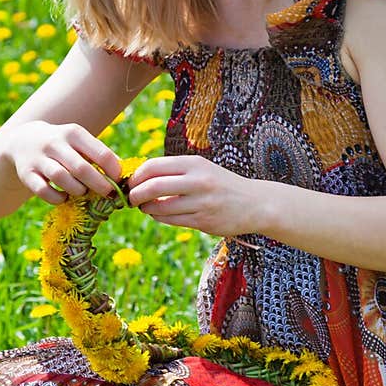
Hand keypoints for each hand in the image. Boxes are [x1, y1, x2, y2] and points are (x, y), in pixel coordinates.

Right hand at [0, 120, 122, 205]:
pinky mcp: (27, 174)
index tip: (119, 181)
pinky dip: (57, 198)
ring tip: (82, 192)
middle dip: (99, 185)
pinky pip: (43, 191)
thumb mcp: (79, 141)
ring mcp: (39, 158)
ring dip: (77, 190)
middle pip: (81, 168)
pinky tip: (64, 197)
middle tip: (108, 194)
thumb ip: (98, 155)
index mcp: (74, 133)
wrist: (24, 140)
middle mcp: (55, 143)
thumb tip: (122, 175)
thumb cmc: (62, 145)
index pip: (101, 153)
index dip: (113, 171)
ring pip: (61, 178)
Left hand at [126, 155, 258, 237]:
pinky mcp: (203, 221)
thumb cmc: (221, 184)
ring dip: (146, 209)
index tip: (131, 183)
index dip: (136, 176)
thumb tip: (139, 178)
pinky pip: (171, 220)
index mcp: (194, 163)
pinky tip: (159, 214)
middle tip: (131, 198)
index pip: (153, 166)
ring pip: (160, 207)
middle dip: (135, 194)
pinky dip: (159, 218)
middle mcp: (198, 181)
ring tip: (145, 207)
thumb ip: (174, 172)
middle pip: (153, 186)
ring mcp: (201, 202)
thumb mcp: (201, 169)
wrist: (254, 203)